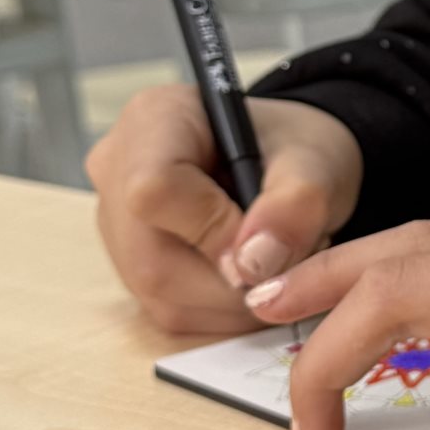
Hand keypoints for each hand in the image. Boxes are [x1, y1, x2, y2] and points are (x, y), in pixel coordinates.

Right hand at [87, 85, 363, 333]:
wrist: (289, 163)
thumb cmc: (295, 150)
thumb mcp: (314, 162)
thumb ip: (294, 204)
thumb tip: (251, 266)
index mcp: (156, 118)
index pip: (153, 190)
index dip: (213, 228)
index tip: (264, 234)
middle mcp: (118, 169)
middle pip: (153, 258)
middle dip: (233, 277)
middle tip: (288, 254)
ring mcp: (115, 223)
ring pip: (163, 296)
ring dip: (234, 299)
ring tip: (273, 257)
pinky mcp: (128, 267)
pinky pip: (172, 311)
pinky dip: (224, 308)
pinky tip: (250, 273)